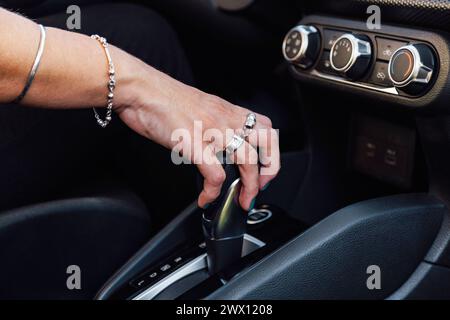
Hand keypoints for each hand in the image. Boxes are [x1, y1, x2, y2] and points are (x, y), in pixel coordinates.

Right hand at [114, 59, 279, 209]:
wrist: (141, 89)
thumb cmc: (163, 99)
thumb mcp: (199, 108)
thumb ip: (214, 122)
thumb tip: (220, 143)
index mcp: (228, 110)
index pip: (266, 127)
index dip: (271, 150)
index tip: (264, 169)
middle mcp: (225, 119)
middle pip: (267, 142)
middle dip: (270, 169)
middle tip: (259, 187)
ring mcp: (212, 131)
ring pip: (248, 160)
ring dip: (248, 186)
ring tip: (240, 200)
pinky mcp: (194, 144)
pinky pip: (215, 174)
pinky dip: (213, 191)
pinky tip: (205, 198)